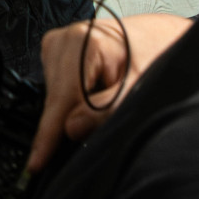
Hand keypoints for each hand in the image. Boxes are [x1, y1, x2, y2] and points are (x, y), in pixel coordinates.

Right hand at [30, 12, 192, 171]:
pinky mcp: (58, 52)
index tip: (38, 161)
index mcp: (84, 42)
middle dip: (68, 122)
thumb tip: (72, 130)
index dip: (49, 134)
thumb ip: (108, 110)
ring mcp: (59, 43)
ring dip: (72, 110)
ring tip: (105, 100)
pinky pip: (57, 88)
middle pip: (55, 98)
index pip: (61, 98)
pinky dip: (72, 101)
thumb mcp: (141, 87)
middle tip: (98, 129)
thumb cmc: (157, 55)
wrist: (160, 37)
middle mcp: (65, 38)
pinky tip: (93, 95)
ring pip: (54, 95)